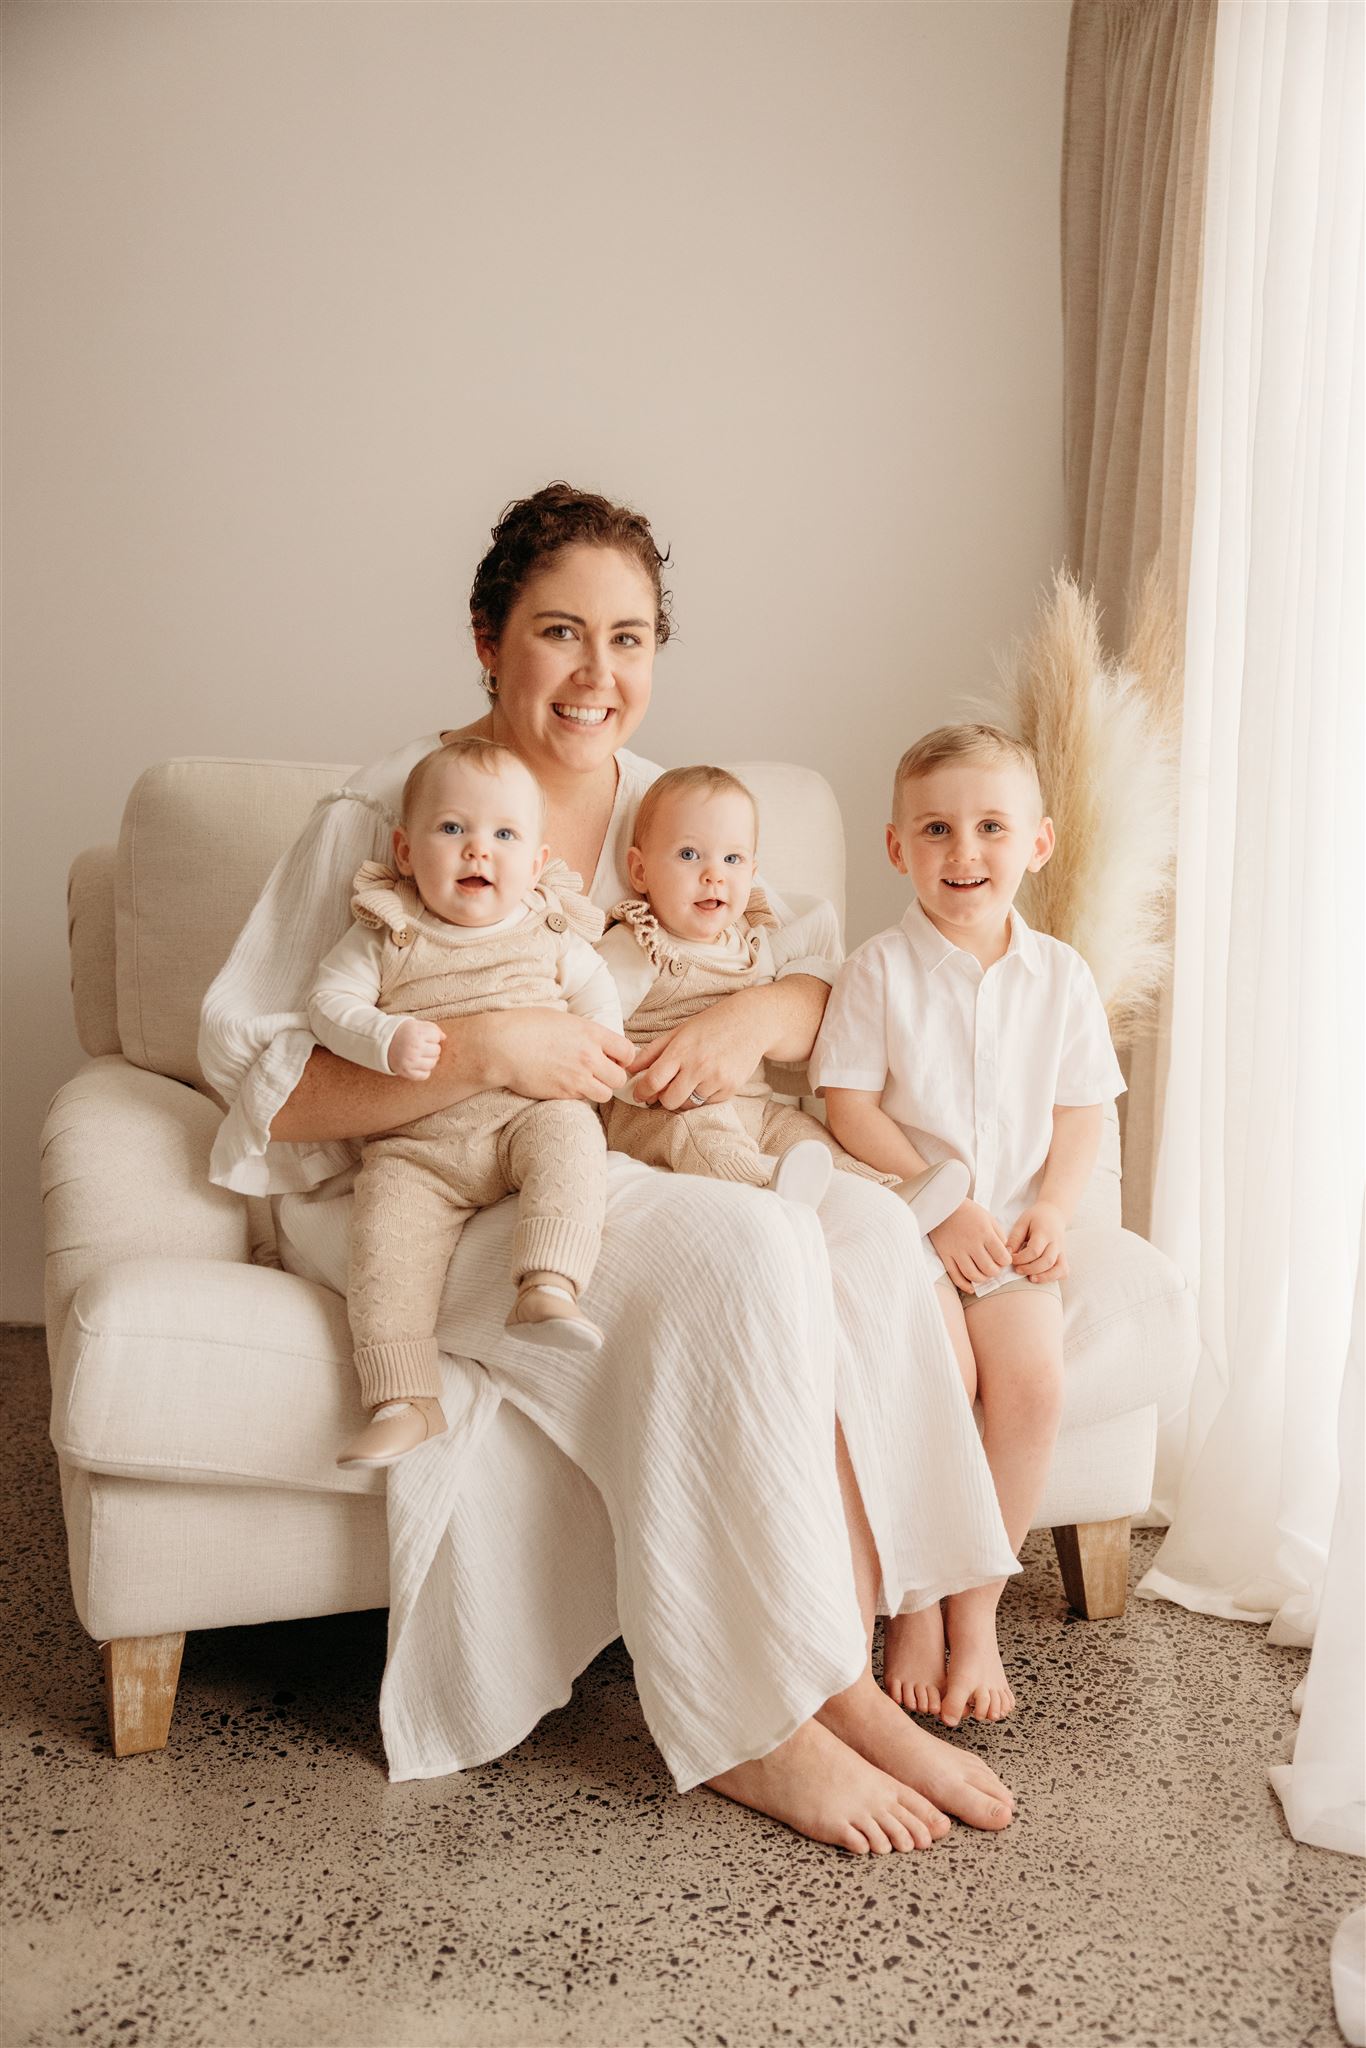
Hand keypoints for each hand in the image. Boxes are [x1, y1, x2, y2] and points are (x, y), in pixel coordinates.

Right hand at [388, 1017, 444, 1080]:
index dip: (432, 1036)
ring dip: (428, 1060)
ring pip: (432, 1064)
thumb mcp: (416, 1025)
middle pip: (437, 1051)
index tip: (423, 1036)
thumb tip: (444, 1037)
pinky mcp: (407, 1072)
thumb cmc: (403, 1033)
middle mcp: (414, 1047)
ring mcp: (410, 1061)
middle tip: (420, 1046)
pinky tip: (417, 1064)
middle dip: (431, 1048)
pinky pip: (425, 1075)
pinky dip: (423, 1071)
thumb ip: (432, 1028)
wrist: (382, 1044)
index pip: (437, 1037)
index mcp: (417, 1033)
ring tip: (419, 1055)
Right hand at [480, 1008, 633, 1104]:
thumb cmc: (526, 1026)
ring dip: (599, 1089)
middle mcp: (589, 1056)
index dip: (624, 1057)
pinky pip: (584, 1100)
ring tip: (585, 1082)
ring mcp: (577, 1078)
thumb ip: (585, 1032)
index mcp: (591, 1033)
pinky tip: (567, 1085)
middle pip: (621, 1078)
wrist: (501, 1046)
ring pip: (606, 1094)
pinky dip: (580, 1096)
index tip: (614, 1058)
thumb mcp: (562, 1019)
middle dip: (613, 1076)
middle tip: (601, 1073)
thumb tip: (596, 1040)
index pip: (628, 1051)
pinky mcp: (563, 1094)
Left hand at [627, 992, 771, 1110]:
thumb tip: (629, 1068)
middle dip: (662, 1099)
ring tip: (689, 1081)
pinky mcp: (730, 1088)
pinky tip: (708, 1079)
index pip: (653, 1081)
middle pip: (669, 1100)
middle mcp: (698, 1066)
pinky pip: (707, 1103)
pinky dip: (703, 1096)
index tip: (640, 1094)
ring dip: (683, 1098)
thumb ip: (652, 1052)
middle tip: (665, 1090)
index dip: (642, 1092)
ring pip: (688, 1104)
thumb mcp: (679, 1032)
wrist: (751, 1022)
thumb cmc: (711, 1024)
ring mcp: (716, 1079)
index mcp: (681, 1050)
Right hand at [929, 1200, 1010, 1291]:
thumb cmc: (968, 1211)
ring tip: (984, 1274)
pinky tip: (971, 1286)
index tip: (1003, 1259)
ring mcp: (956, 1250)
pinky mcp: (945, 1255)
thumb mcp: (988, 1218)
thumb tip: (1005, 1254)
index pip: (1002, 1257)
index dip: (1006, 1261)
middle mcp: (971, 1243)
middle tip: (994, 1268)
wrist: (942, 1205)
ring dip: (982, 1279)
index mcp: (984, 1232)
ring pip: (973, 1275)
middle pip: (988, 1269)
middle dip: (995, 1272)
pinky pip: (955, 1276)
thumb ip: (999, 1235)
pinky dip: (965, 1285)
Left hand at [1007, 1202, 1068, 1282]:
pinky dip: (1054, 1277)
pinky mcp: (1064, 1256)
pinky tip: (1042, 1277)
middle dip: (1030, 1269)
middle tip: (1017, 1270)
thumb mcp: (1022, 1222)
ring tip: (1031, 1278)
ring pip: (1059, 1268)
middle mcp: (1056, 1242)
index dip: (1021, 1258)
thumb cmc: (1035, 1218)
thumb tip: (1007, 1254)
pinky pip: (1064, 1271)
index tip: (1011, 1259)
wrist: (1054, 1213)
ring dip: (1044, 1277)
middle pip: (1047, 1261)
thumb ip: (1015, 1238)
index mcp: (1044, 1232)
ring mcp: (1062, 1251)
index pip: (1034, 1250)